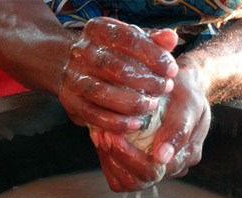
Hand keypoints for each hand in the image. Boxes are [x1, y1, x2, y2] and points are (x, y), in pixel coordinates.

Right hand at [58, 17, 178, 132]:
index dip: (153, 55)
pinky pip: (94, 115)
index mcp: (97, 29)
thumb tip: (171, 38)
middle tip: (164, 89)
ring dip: (131, 103)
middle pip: (116, 68)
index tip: (171, 70)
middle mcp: (81, 51)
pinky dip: (116, 122)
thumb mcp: (131, 42)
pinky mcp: (70, 101)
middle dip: (146, 81)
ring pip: (103, 93)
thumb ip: (152, 41)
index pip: (127, 39)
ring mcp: (72, 77)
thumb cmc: (112, 54)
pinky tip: (136, 124)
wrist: (73, 68)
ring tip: (151, 106)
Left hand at [93, 63, 210, 191]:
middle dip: (116, 158)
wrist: (174, 84)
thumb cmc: (183, 89)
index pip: (154, 170)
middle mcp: (173, 168)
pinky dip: (108, 159)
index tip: (111, 134)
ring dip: (110, 160)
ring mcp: (157, 169)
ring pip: (127, 182)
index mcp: (187, 155)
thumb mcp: (188, 101)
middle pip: (139, 181)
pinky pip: (120, 176)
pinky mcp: (141, 166)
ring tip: (101, 135)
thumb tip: (162, 157)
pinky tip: (103, 139)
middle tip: (103, 134)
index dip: (129, 156)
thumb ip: (179, 128)